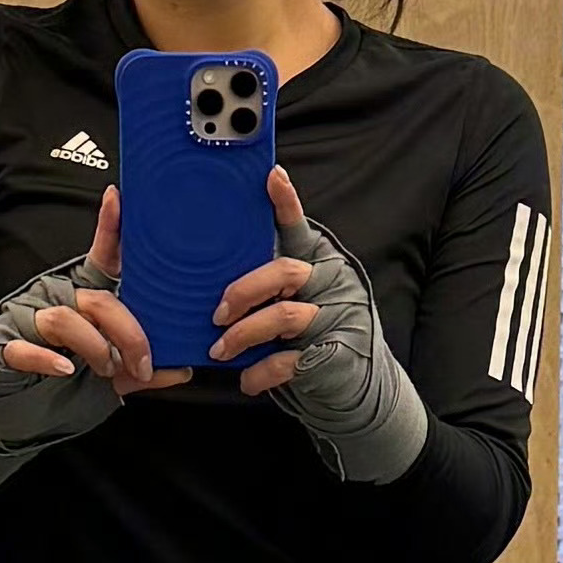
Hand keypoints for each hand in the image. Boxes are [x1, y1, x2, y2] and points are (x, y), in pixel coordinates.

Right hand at [0, 196, 159, 495]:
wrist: (11, 424)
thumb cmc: (60, 393)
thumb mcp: (110, 383)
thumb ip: (142, 372)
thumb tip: (183, 367)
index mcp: (83, 303)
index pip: (102, 261)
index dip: (110, 228)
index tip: (119, 197)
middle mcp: (56, 303)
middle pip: (98, 299)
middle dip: (128, 332)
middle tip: (141, 363)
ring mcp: (27, 323)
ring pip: (66, 318)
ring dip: (95, 348)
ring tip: (105, 372)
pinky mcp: (2, 348)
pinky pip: (26, 346)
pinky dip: (47, 358)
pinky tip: (64, 370)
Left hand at [214, 168, 324, 397]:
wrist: (356, 386)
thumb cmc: (310, 337)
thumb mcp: (294, 301)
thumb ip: (267, 283)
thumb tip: (206, 276)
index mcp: (317, 262)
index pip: (298, 227)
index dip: (286, 202)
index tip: (271, 176)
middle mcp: (331, 282)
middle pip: (284, 271)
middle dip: (243, 291)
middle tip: (216, 314)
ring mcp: (338, 317)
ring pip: (285, 314)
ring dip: (244, 334)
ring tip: (220, 350)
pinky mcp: (336, 355)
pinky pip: (288, 359)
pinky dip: (260, 372)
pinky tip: (248, 379)